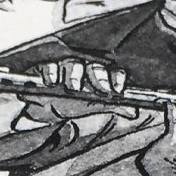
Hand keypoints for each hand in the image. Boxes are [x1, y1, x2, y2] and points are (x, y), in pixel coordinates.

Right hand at [17, 58, 138, 127]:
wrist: (43, 109)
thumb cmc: (69, 103)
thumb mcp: (91, 106)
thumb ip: (111, 107)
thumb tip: (132, 111)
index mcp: (96, 74)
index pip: (111, 71)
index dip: (116, 79)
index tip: (117, 91)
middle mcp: (82, 66)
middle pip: (93, 66)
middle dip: (98, 77)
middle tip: (101, 90)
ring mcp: (63, 65)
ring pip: (72, 64)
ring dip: (74, 74)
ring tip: (74, 87)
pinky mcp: (44, 66)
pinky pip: (48, 65)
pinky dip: (50, 72)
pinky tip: (51, 81)